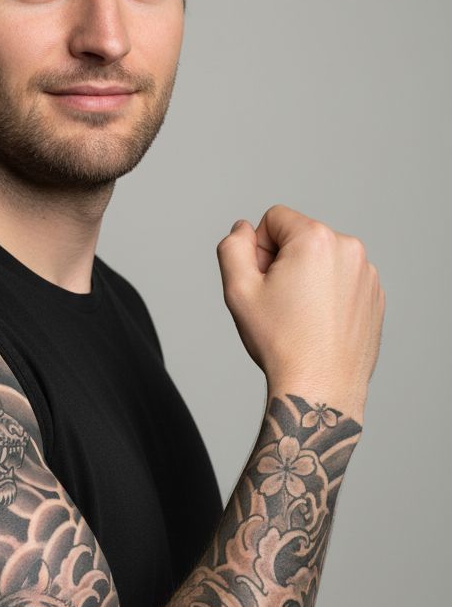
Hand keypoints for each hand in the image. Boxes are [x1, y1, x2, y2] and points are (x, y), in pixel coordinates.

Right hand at [216, 204, 384, 419]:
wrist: (321, 387)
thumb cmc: (281, 342)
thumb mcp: (238, 290)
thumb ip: (232, 247)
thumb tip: (242, 229)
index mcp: (316, 239)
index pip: (274, 219)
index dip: (257, 250)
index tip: (263, 284)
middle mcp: (349, 249)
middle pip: (300, 238)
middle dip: (283, 263)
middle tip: (278, 304)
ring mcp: (367, 274)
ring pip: (322, 260)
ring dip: (306, 278)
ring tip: (300, 317)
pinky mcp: (375, 296)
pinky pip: (342, 281)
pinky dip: (327, 296)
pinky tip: (318, 325)